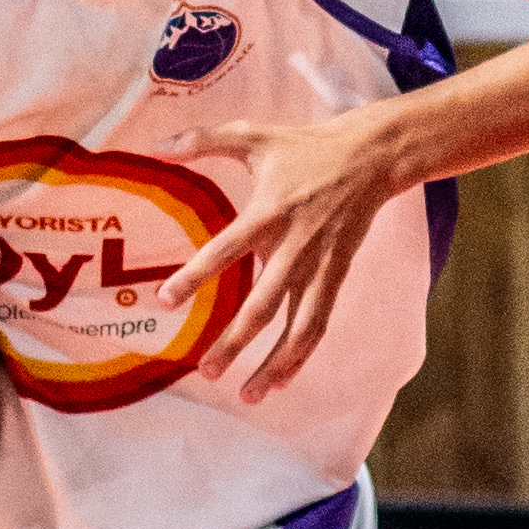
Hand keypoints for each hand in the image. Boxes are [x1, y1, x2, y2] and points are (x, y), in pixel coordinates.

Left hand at [171, 102, 409, 403]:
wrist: (370, 158)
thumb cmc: (304, 147)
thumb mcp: (254, 134)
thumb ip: (204, 140)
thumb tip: (158, 145)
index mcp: (269, 212)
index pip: (225, 250)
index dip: (194, 277)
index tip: (165, 302)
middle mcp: (294, 247)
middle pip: (262, 306)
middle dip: (234, 342)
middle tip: (206, 371)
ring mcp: (319, 267)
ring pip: (297, 328)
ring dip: (274, 364)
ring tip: (248, 395)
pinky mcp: (336, 276)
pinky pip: (317, 324)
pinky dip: (301, 355)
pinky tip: (281, 382)